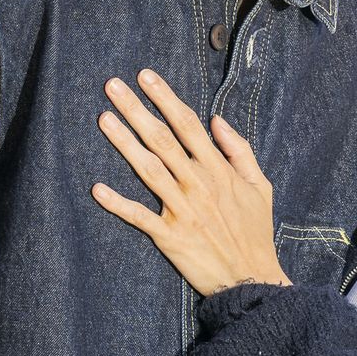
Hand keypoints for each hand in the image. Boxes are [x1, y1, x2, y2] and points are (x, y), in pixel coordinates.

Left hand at [92, 70, 291, 296]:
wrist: (252, 278)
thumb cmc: (255, 231)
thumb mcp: (259, 186)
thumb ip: (239, 150)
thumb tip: (217, 121)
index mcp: (218, 170)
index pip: (187, 125)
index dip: (165, 98)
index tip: (145, 76)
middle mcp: (198, 184)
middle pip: (162, 139)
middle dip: (136, 109)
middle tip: (112, 86)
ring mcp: (182, 210)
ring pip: (148, 169)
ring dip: (124, 143)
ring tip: (103, 119)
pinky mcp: (169, 236)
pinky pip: (139, 216)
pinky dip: (118, 203)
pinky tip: (97, 189)